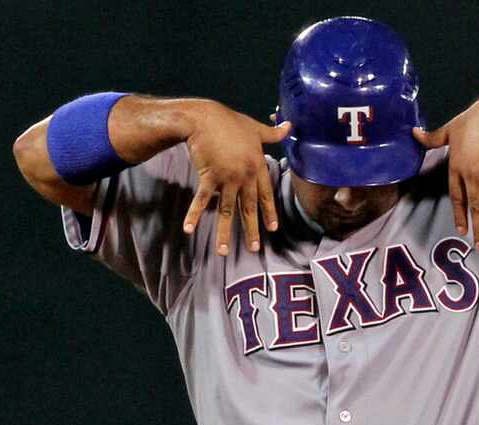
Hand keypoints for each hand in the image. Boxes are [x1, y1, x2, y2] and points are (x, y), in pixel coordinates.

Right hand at [181, 101, 290, 254]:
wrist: (204, 118)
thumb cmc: (229, 121)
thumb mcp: (255, 127)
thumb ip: (273, 133)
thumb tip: (290, 125)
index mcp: (256, 166)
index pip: (266, 194)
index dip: (269, 212)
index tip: (273, 229)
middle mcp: (244, 176)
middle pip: (249, 207)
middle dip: (251, 229)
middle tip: (254, 248)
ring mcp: (227, 178)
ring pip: (227, 210)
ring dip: (224, 232)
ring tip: (223, 252)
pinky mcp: (208, 177)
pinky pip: (202, 200)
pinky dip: (194, 214)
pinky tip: (189, 229)